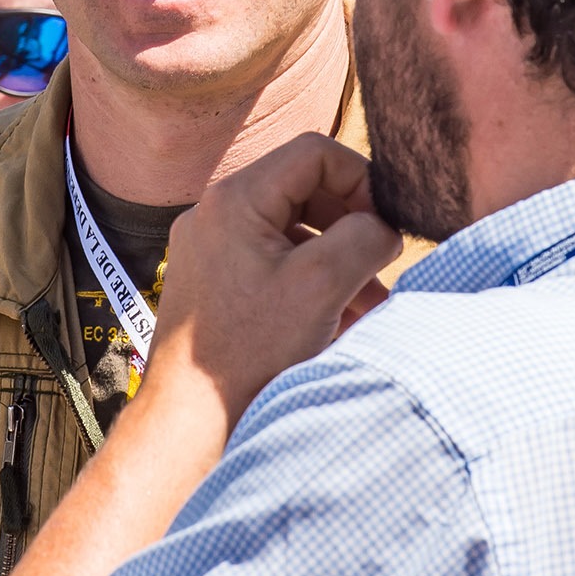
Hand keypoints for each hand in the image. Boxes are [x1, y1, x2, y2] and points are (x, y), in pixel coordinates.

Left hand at [146, 132, 401, 423]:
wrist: (190, 422)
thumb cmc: (247, 355)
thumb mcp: (322, 285)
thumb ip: (365, 236)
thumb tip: (385, 225)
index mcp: (235, 200)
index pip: (316, 153)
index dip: (362, 181)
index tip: (385, 227)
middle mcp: (216, 215)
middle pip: (306, 189)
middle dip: (353, 223)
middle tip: (382, 264)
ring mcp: (213, 250)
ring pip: (295, 230)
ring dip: (339, 257)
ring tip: (370, 303)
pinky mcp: (216, 283)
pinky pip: (276, 262)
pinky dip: (314, 281)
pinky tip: (341, 320)